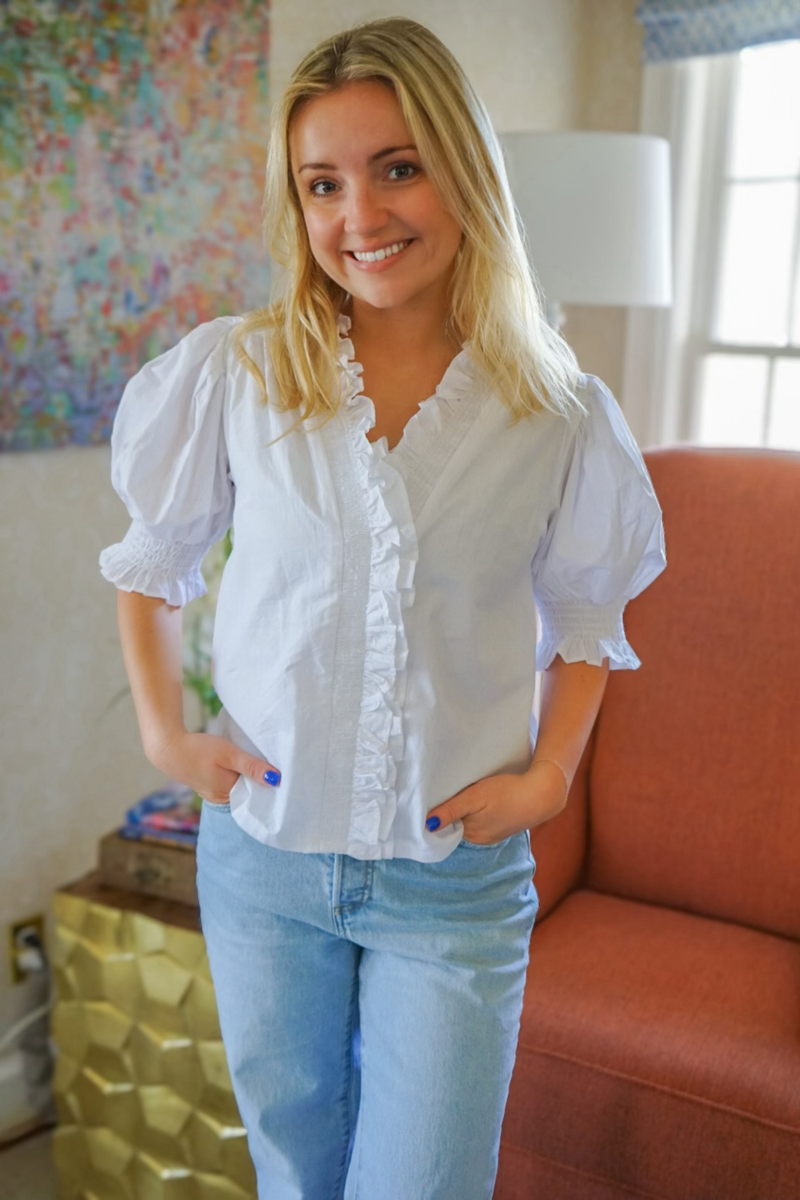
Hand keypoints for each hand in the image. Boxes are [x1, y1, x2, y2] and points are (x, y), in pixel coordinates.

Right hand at [147, 729, 280, 805]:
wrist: (167, 747)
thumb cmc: (199, 750)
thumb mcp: (230, 754)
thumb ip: (252, 767)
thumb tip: (276, 779)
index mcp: (228, 794)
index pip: (255, 793)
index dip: (266, 782)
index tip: (277, 770)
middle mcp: (220, 798)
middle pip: (246, 790)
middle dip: (256, 779)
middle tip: (267, 762)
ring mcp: (211, 792)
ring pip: (236, 785)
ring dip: (243, 775)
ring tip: (250, 760)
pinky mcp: (205, 784)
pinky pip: (225, 781)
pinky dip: (232, 773)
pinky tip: (233, 762)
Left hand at [424, 761, 567, 843]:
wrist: (541, 794)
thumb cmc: (507, 793)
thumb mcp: (475, 797)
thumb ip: (451, 810)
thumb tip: (427, 825)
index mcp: (471, 835)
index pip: (445, 828)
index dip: (438, 814)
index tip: (434, 799)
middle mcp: (480, 839)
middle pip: (456, 826)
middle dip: (451, 812)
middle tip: (448, 791)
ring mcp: (492, 834)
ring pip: (469, 823)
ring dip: (465, 811)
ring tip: (466, 794)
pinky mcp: (502, 826)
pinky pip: (482, 821)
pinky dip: (479, 812)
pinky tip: (483, 801)